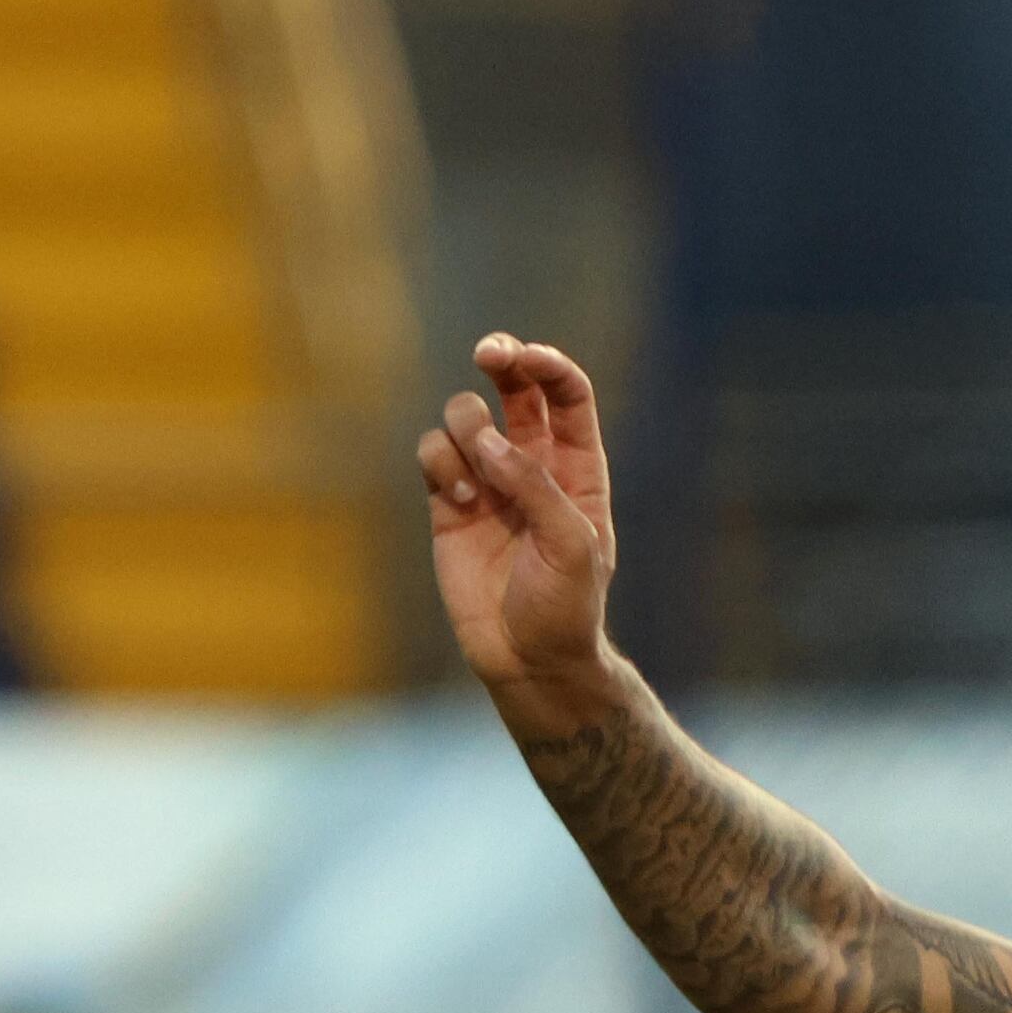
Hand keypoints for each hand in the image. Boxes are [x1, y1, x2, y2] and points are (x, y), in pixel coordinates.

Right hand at [419, 332, 624, 744]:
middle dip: (501, 358)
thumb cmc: (565, 605)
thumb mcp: (570, 544)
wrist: (528, 659)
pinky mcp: (448, 502)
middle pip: (514, 386)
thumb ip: (533, 485)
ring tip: (475, 481)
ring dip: (466, 430)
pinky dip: (440, 465)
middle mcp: (532, 464)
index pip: (566, 394)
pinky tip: (457, 504)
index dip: (546, 364)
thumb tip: (488, 441)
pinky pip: (434, 452)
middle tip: (487, 353)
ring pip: (465, 416)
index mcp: (577, 467)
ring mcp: (487, 480)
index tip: (524, 357)